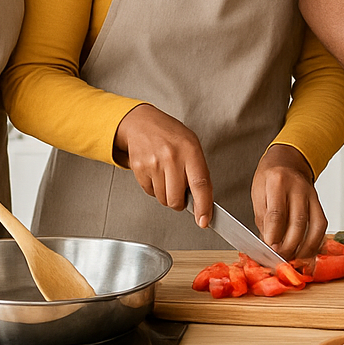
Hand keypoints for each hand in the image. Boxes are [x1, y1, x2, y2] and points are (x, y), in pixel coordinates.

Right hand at [113, 104, 212, 227]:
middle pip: (176, 198)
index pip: (200, 183)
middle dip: (180, 202)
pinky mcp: (139, 169)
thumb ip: (199, 172)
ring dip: (167, 195)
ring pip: (163, 199)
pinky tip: (156, 173)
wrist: (142, 123)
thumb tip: (203, 201)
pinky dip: (154, 189)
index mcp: (190, 150)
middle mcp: (172, 157)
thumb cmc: (171, 136)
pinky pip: (150, 193)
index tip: (204, 221)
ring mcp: (154, 163)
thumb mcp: (192, 146)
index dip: (203, 206)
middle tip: (180, 192)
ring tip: (167, 176)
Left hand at [253, 143, 327, 260]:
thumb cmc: (269, 178)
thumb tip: (268, 245)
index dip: (274, 234)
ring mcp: (312, 195)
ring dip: (305, 247)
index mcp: (277, 182)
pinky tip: (307, 252)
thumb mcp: (258, 193)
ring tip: (295, 260)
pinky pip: (322, 225)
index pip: (277, 212)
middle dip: (289, 246)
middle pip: (298, 221)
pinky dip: (316, 241)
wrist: (288, 161)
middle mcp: (298, 188)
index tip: (270, 249)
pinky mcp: (319, 202)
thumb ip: (264, 219)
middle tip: (280, 259)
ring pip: (314, 225)